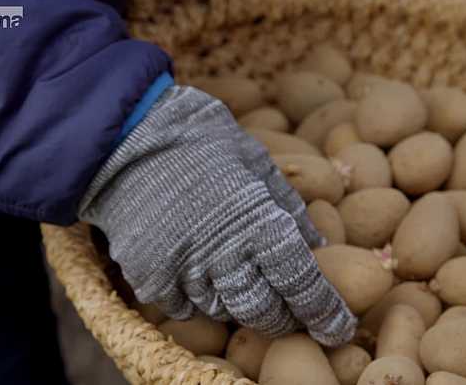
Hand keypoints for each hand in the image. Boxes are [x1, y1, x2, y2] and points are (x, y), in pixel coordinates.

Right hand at [78, 85, 355, 345]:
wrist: (129, 136)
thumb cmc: (201, 141)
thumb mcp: (256, 161)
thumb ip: (289, 208)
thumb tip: (318, 245)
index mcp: (258, 221)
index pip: (301, 283)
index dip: (323, 311)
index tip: (335, 328)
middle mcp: (222, 254)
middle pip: (264, 312)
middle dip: (284, 318)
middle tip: (288, 309)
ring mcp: (182, 269)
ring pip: (225, 312)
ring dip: (240, 304)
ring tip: (239, 279)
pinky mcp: (149, 276)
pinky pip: (184, 307)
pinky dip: (199, 298)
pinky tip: (200, 272)